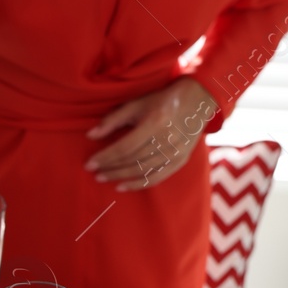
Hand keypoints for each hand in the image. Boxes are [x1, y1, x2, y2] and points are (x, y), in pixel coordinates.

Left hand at [86, 77, 217, 191]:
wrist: (197, 101)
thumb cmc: (162, 101)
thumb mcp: (137, 104)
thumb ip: (113, 119)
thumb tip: (90, 135)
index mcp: (155, 123)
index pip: (125, 147)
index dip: (105, 157)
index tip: (89, 164)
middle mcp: (167, 140)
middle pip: (132, 160)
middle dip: (110, 168)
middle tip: (94, 173)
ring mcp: (175, 153)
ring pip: (142, 170)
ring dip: (120, 177)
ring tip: (103, 178)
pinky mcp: (180, 161)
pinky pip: (156, 177)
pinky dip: (138, 184)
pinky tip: (122, 186)